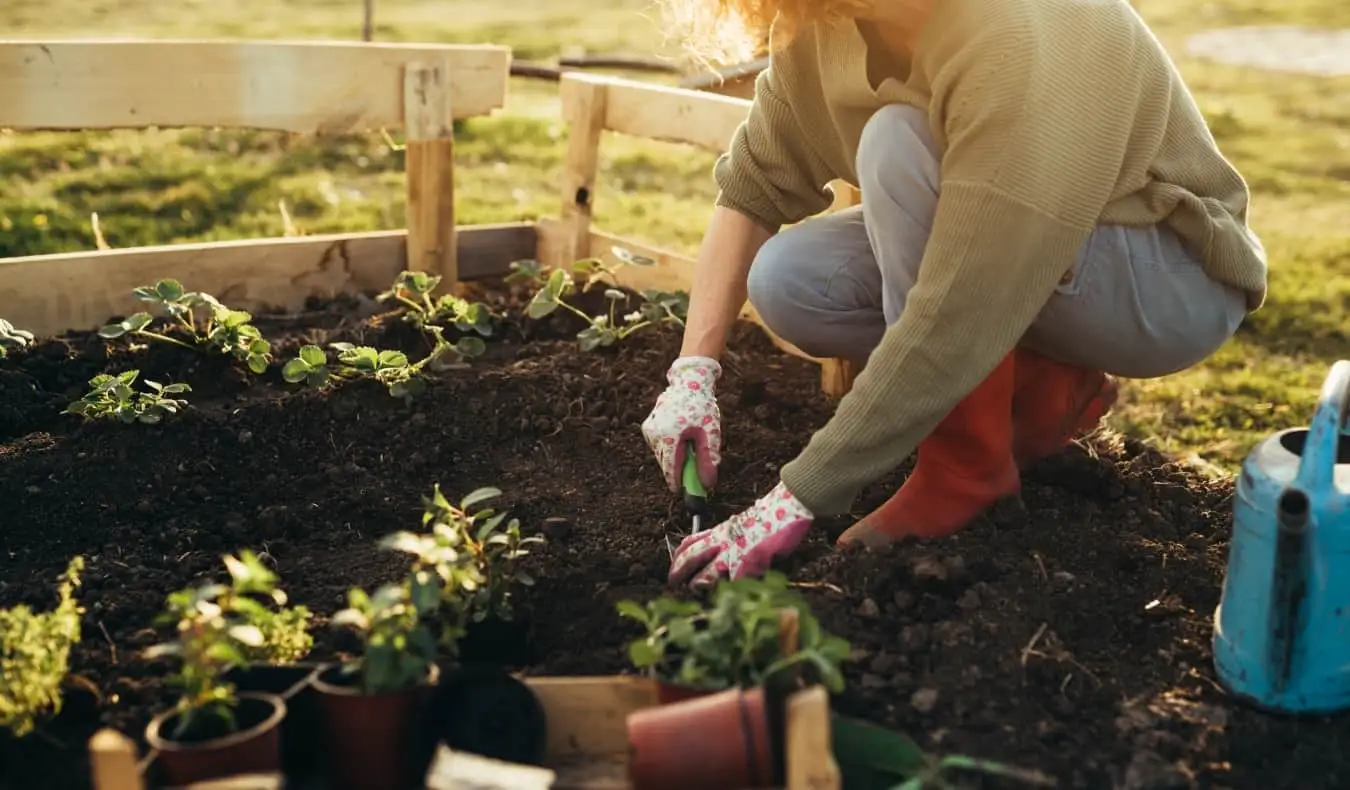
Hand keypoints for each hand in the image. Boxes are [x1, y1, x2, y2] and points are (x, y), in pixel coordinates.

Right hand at [641, 356, 721, 491]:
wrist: (689, 381)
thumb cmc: (702, 407)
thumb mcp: (710, 434)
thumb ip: (708, 460)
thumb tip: (708, 485)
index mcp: (669, 437)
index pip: (670, 470)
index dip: (678, 483)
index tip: (685, 492)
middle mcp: (654, 434)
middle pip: (665, 463)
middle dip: (679, 469)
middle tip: (693, 469)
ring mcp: (648, 430)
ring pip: (662, 455)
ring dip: (674, 457)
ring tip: (689, 444)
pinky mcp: (648, 426)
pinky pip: (659, 445)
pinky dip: (670, 447)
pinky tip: (681, 435)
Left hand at [668, 482, 813, 588]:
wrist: (787, 506)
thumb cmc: (771, 516)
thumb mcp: (743, 523)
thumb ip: (732, 536)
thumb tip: (725, 547)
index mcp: (722, 532)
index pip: (692, 542)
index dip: (680, 554)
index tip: (674, 563)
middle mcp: (724, 542)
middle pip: (692, 557)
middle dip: (678, 571)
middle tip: (672, 582)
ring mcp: (735, 553)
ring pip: (708, 574)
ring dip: (699, 585)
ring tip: (694, 592)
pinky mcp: (750, 562)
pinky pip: (736, 582)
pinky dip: (731, 592)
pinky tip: (727, 600)